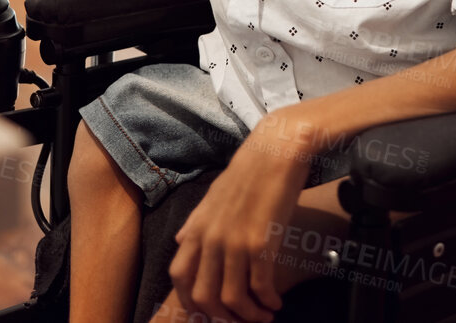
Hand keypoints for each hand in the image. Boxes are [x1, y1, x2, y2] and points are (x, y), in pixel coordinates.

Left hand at [168, 121, 308, 321]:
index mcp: (197, 228)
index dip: (191, 303)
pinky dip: (268, 302)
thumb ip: (195, 222)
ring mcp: (235, 242)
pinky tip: (277, 303)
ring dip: (249, 316)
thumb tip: (178, 241)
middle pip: (204, 297)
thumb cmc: (248, 170)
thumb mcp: (213, 195)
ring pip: (232, 299)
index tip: (210, 313)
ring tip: (264, 317)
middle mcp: (211, 238)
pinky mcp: (262, 242)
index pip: (179, 277)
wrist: (276, 150)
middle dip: (222, 318)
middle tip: (239, 321)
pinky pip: (260, 287)